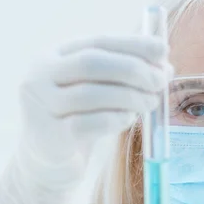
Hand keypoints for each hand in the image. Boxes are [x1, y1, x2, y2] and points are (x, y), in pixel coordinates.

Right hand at [0, 36, 171, 203]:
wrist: (49, 162)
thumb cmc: (80, 117)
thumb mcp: (98, 88)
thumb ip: (124, 72)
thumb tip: (164, 64)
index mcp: (53, 55)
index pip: (98, 41)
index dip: (133, 44)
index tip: (163, 50)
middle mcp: (39, 76)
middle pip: (92, 63)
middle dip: (134, 69)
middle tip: (161, 80)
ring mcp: (40, 106)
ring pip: (92, 94)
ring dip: (130, 96)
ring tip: (151, 102)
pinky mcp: (49, 136)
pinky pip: (90, 123)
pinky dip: (117, 118)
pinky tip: (129, 119)